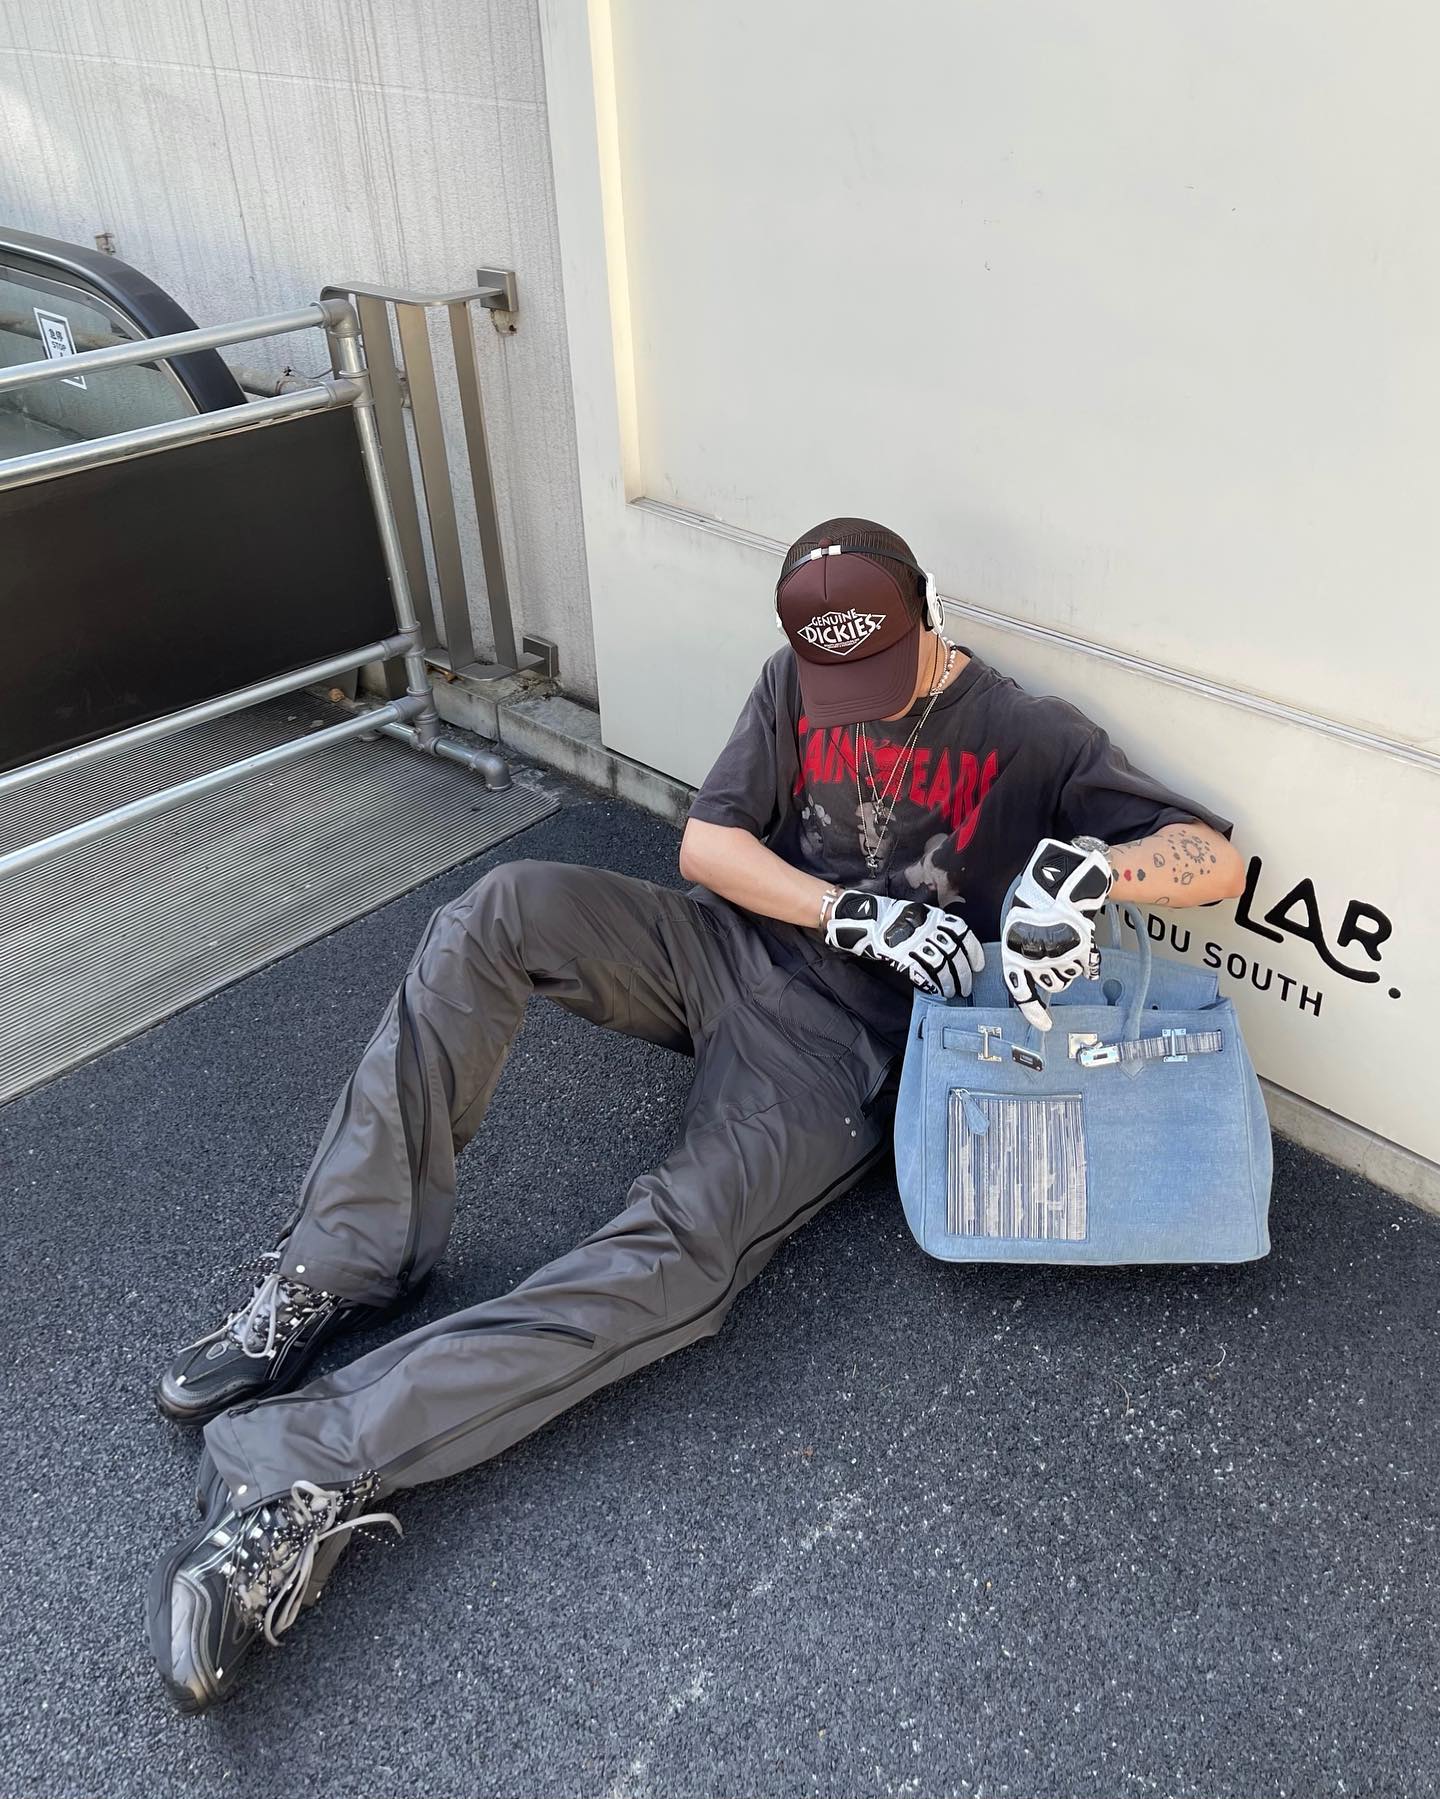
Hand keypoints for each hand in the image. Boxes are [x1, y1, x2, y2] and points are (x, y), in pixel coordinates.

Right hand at [823, 890, 984, 999]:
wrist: (860, 918)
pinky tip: (936, 991)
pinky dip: (931, 983)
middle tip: (967, 986)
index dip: (973, 950)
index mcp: (932, 916)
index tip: (979, 964)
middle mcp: (926, 928)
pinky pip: (921, 972)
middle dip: (963, 972)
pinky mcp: (900, 956)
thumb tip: (950, 946)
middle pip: (953, 953)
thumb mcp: (915, 914)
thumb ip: (932, 926)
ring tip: (953, 992)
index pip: (961, 932)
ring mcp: (913, 942)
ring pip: (940, 965)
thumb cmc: (887, 916)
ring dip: (949, 981)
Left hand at [1000, 837, 1112, 1029]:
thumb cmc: (1037, 895)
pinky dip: (1089, 963)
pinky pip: (1088, 968)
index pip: (1021, 989)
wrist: (1063, 876)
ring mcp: (1060, 955)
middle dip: (1055, 973)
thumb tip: (1028, 972)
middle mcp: (1036, 957)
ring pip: (1069, 977)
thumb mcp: (1019, 921)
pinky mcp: (1081, 949)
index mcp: (1015, 950)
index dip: (1032, 1010)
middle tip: (1057, 951)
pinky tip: (1089, 956)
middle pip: (1052, 984)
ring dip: (1071, 964)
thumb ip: (1023, 946)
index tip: (1044, 1025)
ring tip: (1069, 939)